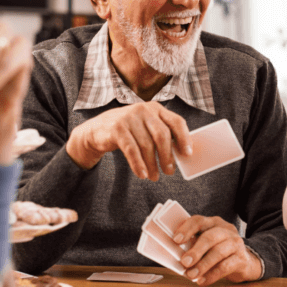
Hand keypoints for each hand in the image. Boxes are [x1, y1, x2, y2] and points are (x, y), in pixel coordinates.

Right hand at [65, 102, 192, 178]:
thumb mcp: (146, 129)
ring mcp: (129, 117)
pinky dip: (138, 164)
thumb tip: (181, 156)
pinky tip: (142, 175)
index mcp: (156, 109)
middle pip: (162, 135)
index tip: (188, 154)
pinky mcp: (117, 128)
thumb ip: (162, 136)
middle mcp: (144, 109)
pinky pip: (132, 150)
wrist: (98, 130)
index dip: (184, 138)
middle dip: (167, 156)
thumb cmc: (130, 132)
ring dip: (152, 164)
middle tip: (169, 172)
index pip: (177, 122)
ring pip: (146, 145)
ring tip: (154, 177)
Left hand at [172, 215, 262, 284]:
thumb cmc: (220, 252)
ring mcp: (236, 244)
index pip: (199, 221)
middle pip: (210, 237)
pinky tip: (202, 281)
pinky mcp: (241, 259)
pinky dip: (212, 275)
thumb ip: (193, 245)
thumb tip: (174, 256)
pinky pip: (225, 267)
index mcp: (214, 223)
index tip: (176, 240)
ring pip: (218, 252)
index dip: (187, 229)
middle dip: (195, 251)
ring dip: (202, 265)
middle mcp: (226, 230)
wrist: (246, 262)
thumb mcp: (207, 244)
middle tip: (184, 262)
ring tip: (191, 275)